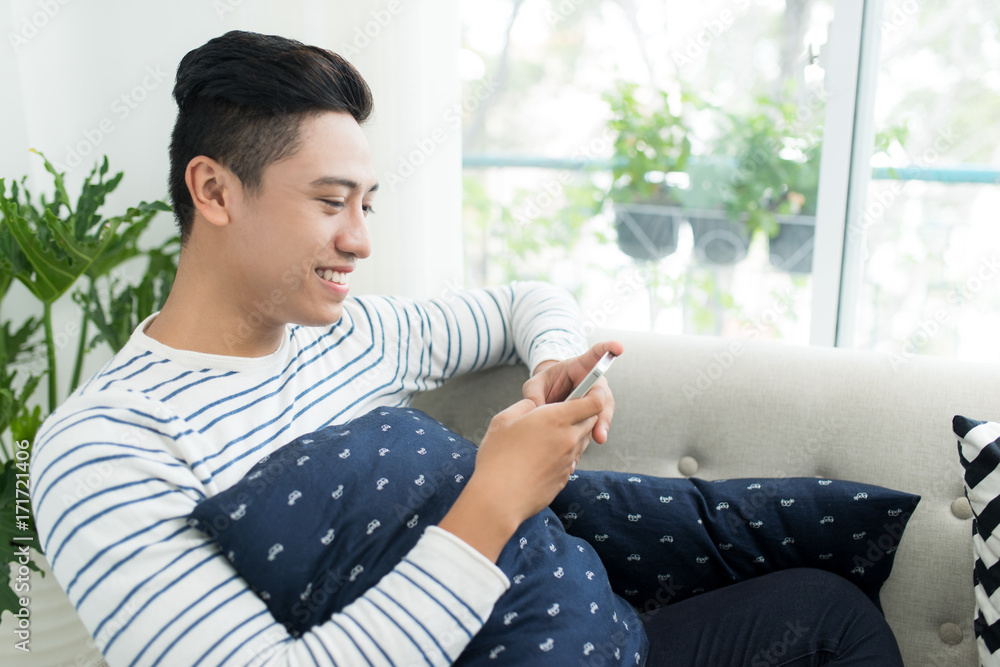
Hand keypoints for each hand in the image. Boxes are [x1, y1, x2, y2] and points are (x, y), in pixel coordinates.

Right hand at [437, 394, 601, 560]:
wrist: (499, 499)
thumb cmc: (498, 458)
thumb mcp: (504, 420)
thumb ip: (524, 406)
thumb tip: (533, 406)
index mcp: (556, 419)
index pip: (594, 402)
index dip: (595, 394)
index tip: (587, 391)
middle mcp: (569, 439)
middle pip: (591, 421)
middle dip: (582, 414)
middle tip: (561, 413)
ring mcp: (568, 461)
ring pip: (581, 442)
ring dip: (572, 434)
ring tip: (547, 437)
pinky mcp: (564, 479)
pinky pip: (571, 460)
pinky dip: (563, 455)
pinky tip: (541, 458)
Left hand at [522, 340, 623, 443]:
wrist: (549, 397)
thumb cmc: (545, 385)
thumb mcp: (535, 384)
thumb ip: (533, 393)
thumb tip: (534, 407)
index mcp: (581, 367)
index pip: (596, 355)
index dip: (607, 349)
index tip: (618, 347)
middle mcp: (594, 384)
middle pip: (603, 395)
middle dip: (603, 411)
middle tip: (600, 429)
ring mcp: (596, 402)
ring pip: (602, 415)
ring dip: (600, 427)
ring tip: (597, 439)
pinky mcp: (592, 418)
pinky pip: (593, 429)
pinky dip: (587, 439)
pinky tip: (577, 453)